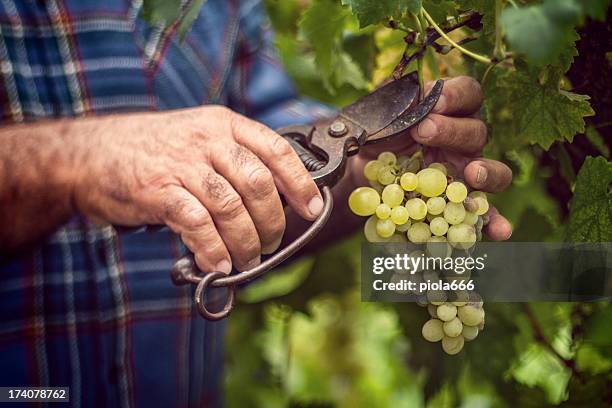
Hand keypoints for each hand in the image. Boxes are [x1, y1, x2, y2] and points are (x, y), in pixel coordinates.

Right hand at [72, 106, 322, 272]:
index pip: (276, 150)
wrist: (91, 153)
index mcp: (224, 125)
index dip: (300, 183)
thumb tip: (274, 202)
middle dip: (273, 222)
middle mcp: (207, 141)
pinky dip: (214, 250)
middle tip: (271, 244)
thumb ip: (233, 163)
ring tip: (247, 259)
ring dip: (247, 242)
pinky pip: (198, 225)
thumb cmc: (154, 151)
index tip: (312, 208)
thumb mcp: (199, 139)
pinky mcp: (158, 191)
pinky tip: (219, 264)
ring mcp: (182, 165)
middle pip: (259, 185)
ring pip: (232, 208)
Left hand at [350, 76, 512, 239]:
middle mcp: (464, 140)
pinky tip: (501, 232)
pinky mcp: (460, 203)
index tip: (433, 101)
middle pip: (476, 132)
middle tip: (424, 132)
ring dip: (487, 173)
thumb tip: (407, 97)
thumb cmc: (377, 136)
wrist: (363, 171)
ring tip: (472, 175)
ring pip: (494, 171)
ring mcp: (467, 173)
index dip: (456, 95)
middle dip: (452, 131)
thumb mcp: (379, 115)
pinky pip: (484, 214)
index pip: (468, 93)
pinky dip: (495, 222)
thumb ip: (393, 104)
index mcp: (449, 111)